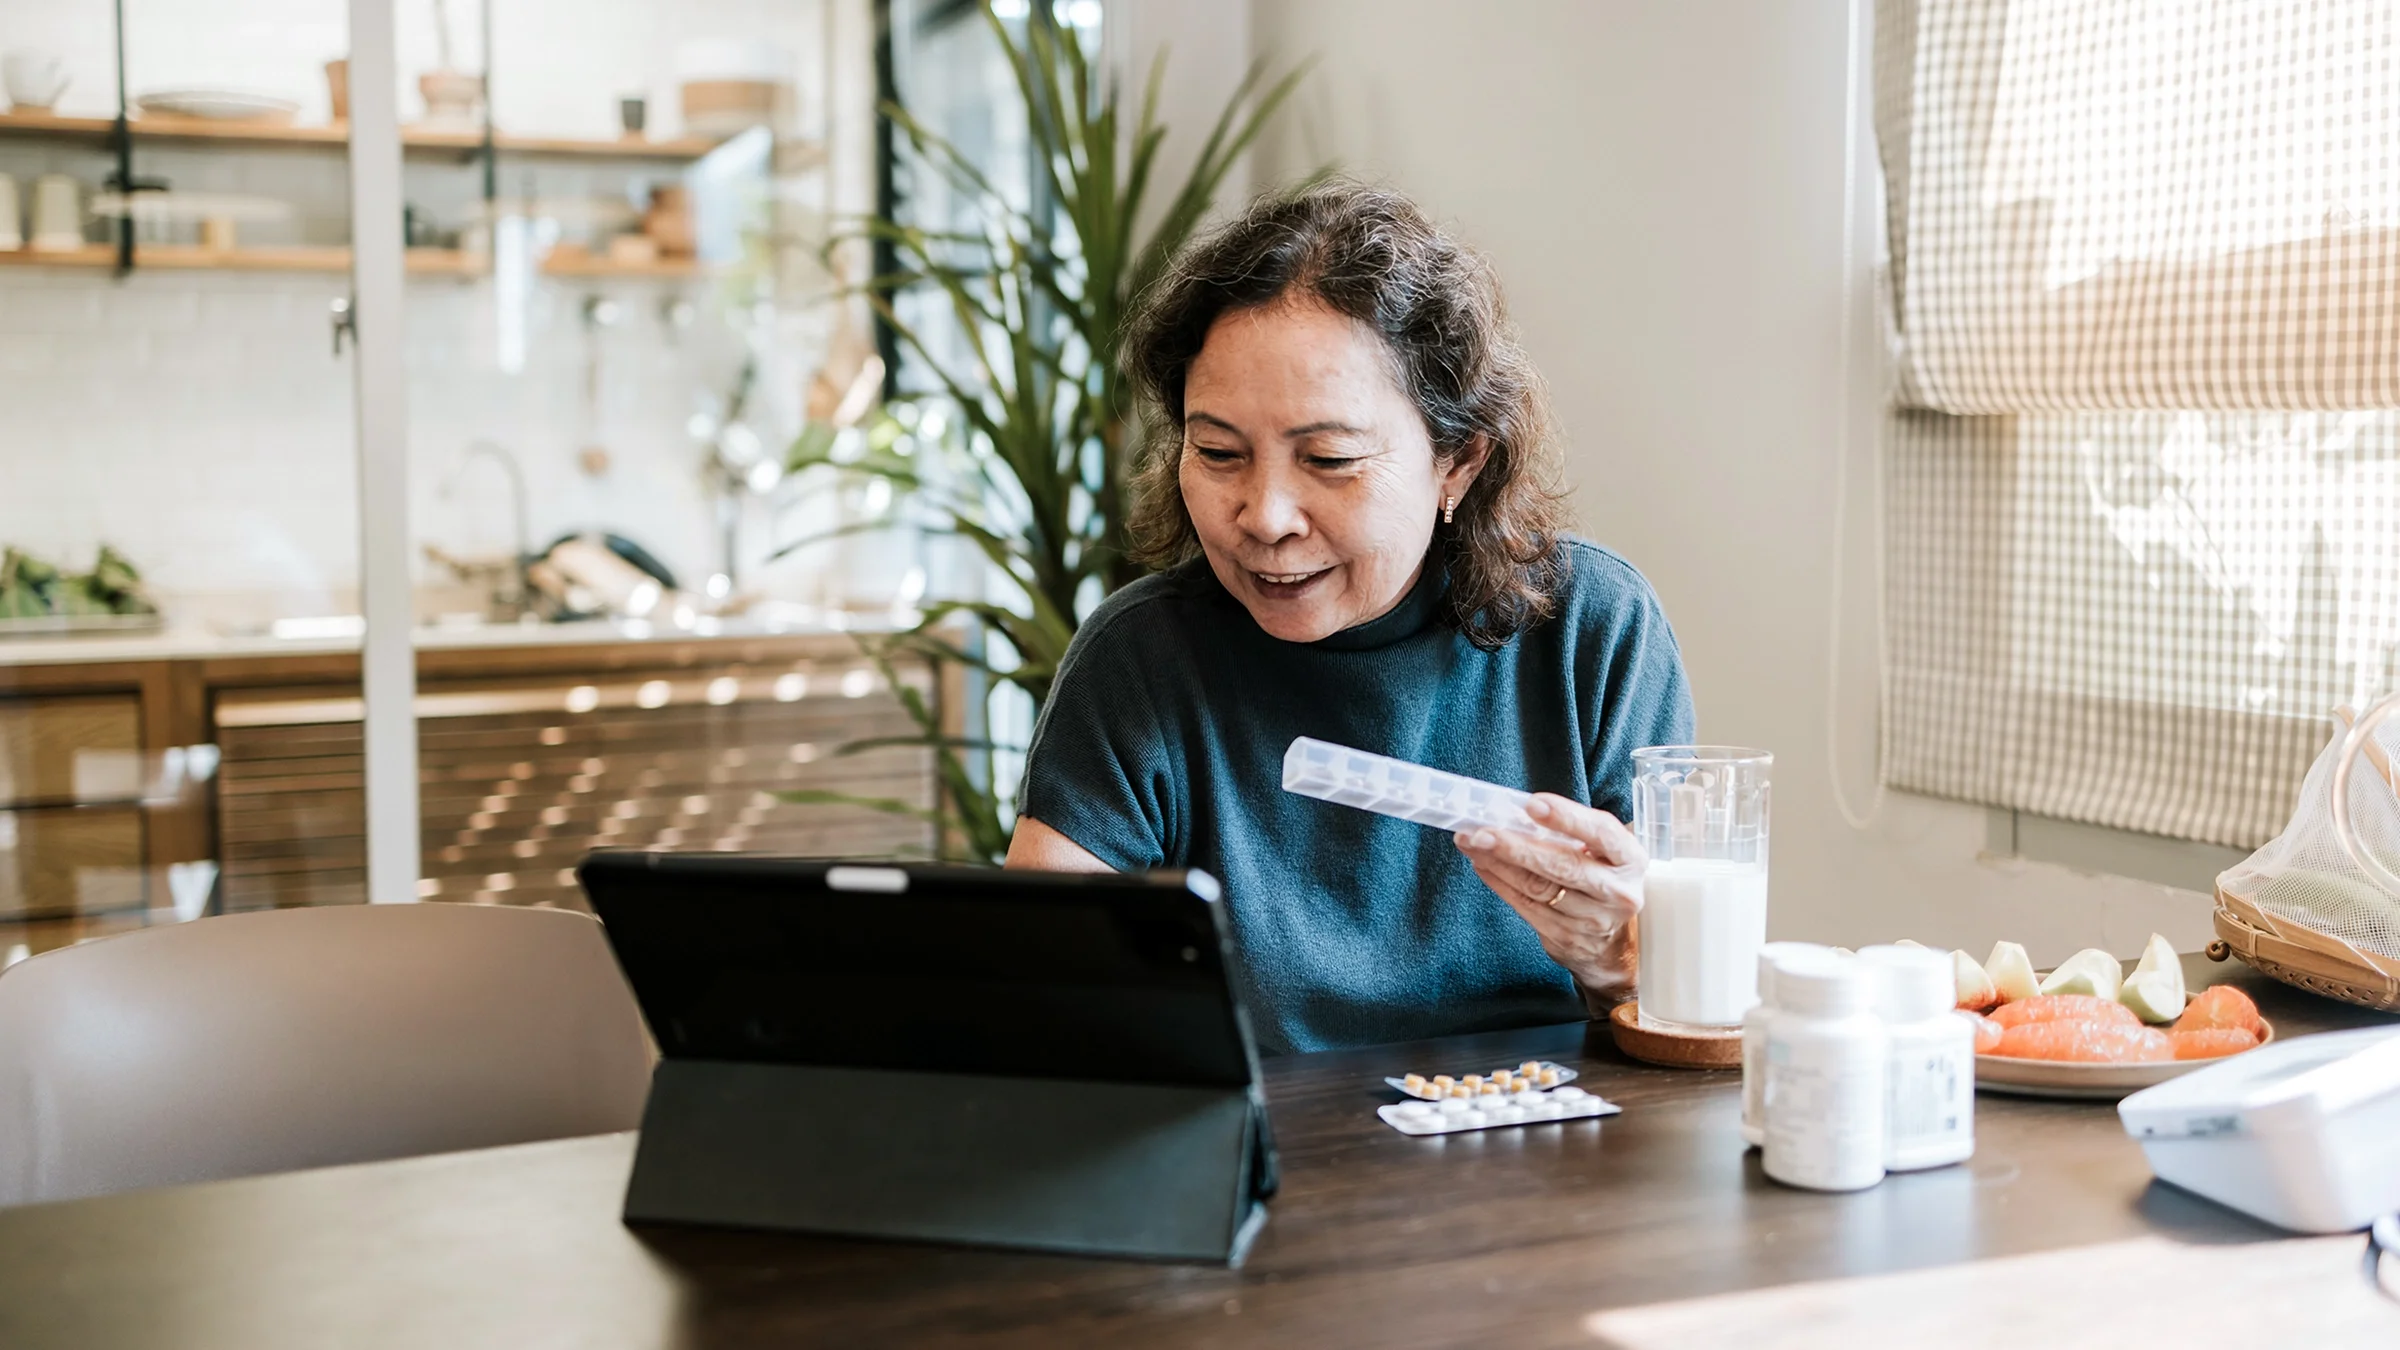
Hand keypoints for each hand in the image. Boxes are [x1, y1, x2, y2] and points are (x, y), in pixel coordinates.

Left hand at [1455, 794, 1646, 1013]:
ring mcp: (1592, 919)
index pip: (1601, 833)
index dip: (1566, 818)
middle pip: (1562, 866)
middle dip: (1516, 846)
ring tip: (1472, 843)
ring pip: (1537, 888)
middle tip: (1482, 832)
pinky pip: (1525, 906)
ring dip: (1498, 863)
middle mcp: (1617, 891)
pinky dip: (1499, 883)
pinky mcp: (1566, 938)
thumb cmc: (1600, 879)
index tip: (1532, 804)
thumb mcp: (1603, 852)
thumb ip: (1571, 832)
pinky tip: (1483, 865)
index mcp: (1629, 859)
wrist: (1612, 942)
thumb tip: (1514, 812)